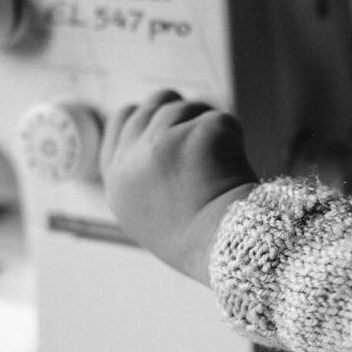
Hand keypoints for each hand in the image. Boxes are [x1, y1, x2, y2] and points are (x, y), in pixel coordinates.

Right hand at [100, 90, 256, 283]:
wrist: (221, 247)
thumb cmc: (193, 238)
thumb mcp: (144, 211)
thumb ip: (140, 171)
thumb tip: (157, 135)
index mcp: (117, 178)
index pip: (123, 117)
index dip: (149, 116)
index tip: (171, 128)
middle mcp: (134, 156)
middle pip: (158, 104)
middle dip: (184, 115)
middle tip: (204, 139)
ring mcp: (163, 141)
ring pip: (191, 107)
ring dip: (209, 126)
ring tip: (220, 165)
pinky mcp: (198, 134)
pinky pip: (221, 119)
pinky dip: (232, 137)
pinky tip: (233, 168)